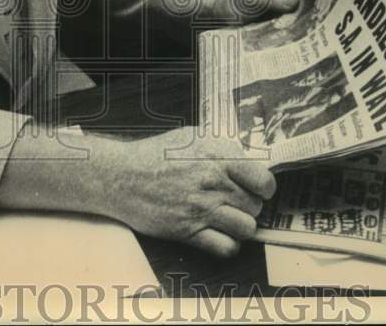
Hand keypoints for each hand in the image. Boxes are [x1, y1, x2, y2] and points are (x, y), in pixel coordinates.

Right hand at [106, 127, 275, 257]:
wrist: (121, 176)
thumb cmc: (155, 154)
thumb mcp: (192, 137)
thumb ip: (222, 148)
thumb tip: (249, 159)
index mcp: (216, 156)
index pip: (263, 180)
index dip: (264, 187)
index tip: (258, 188)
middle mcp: (211, 182)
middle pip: (255, 206)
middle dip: (249, 205)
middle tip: (234, 202)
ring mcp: (200, 208)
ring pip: (246, 228)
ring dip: (240, 225)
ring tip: (227, 218)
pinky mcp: (187, 231)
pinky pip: (226, 248)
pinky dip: (227, 244)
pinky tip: (217, 234)